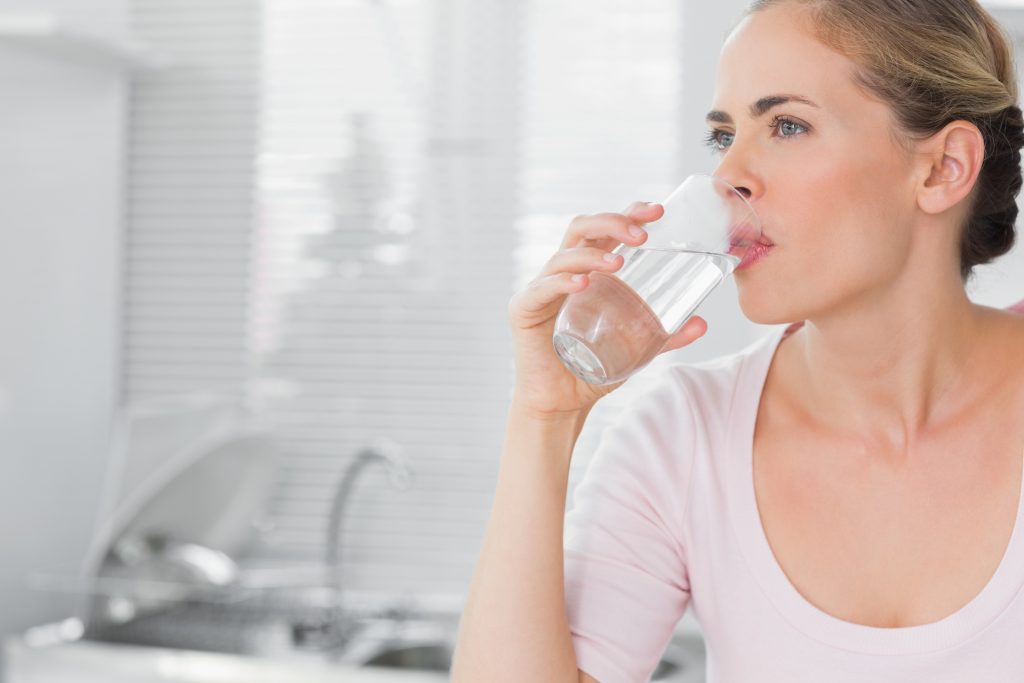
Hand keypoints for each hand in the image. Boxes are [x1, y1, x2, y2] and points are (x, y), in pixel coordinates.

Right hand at [507, 201, 707, 416]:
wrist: (560, 405)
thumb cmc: (592, 370)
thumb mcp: (636, 348)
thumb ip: (666, 335)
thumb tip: (702, 323)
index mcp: (587, 272)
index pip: (605, 231)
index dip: (628, 214)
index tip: (658, 211)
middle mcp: (562, 273)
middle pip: (582, 230)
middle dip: (612, 222)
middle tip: (643, 233)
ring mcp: (541, 289)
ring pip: (564, 255)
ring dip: (593, 254)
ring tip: (620, 262)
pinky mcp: (524, 311)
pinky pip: (542, 288)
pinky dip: (562, 281)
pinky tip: (582, 283)